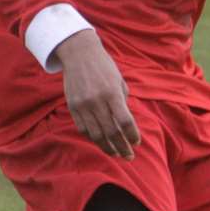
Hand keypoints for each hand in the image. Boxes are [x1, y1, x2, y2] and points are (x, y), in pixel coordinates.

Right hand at [55, 30, 140, 158]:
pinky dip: (93, 138)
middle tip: (129, 156)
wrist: (79, 53)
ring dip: (108, 147)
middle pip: (111, 131)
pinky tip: (101, 142)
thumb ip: (122, 102)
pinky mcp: (73, 107)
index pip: (125, 121)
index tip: (137, 142)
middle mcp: (97, 101)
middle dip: (122, 147)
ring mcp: (83, 105)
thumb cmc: (104, 66)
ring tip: (116, 154)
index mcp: (112, 93)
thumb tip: (126, 124)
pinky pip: (83, 128)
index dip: (132, 135)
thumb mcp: (118, 81)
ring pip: (96, 134)